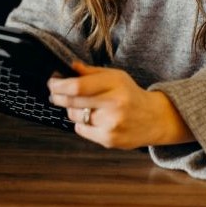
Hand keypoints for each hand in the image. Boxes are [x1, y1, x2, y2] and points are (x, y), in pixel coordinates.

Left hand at [47, 62, 194, 148]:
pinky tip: (92, 117)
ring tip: (81, 104)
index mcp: (115, 84)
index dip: (59, 85)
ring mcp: (111, 124)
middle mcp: (114, 104)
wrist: (153, 118)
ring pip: (75, 116)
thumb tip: (69, 67)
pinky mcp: (108, 140)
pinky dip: (81, 123)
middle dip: (58, 96)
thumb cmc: (130, 94)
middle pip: (73, 101)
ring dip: (72, 109)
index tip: (51, 82)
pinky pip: (81, 130)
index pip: (78, 86)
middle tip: (54, 92)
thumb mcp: (116, 76)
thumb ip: (91, 72)